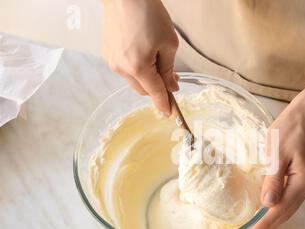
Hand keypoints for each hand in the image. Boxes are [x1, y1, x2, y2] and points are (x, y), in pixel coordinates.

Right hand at [102, 0, 178, 114]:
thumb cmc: (148, 14)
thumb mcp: (168, 43)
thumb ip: (169, 70)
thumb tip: (171, 87)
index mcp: (138, 67)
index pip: (155, 93)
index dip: (164, 104)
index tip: (169, 113)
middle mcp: (122, 68)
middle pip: (143, 90)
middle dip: (158, 88)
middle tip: (172, 78)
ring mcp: (112, 61)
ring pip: (134, 80)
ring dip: (147, 77)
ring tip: (158, 60)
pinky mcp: (107, 54)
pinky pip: (125, 69)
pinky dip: (136, 68)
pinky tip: (144, 53)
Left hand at [241, 43, 304, 228]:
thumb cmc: (289, 129)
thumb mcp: (277, 153)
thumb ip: (273, 179)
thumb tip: (267, 204)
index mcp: (303, 181)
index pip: (279, 210)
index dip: (263, 226)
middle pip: (286, 213)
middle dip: (267, 228)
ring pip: (289, 208)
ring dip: (272, 220)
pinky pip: (290, 198)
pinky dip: (278, 208)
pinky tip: (268, 212)